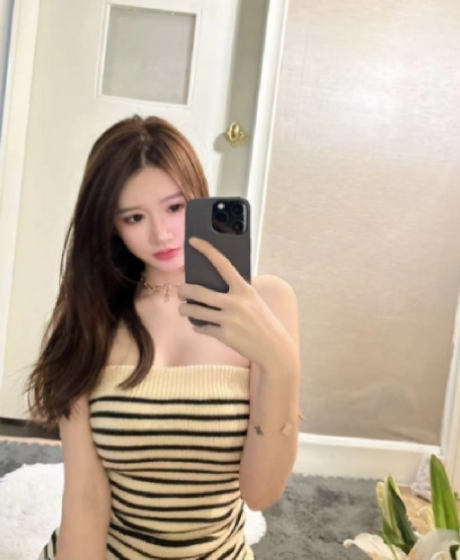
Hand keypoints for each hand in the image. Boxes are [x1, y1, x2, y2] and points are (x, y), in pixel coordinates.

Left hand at [178, 238, 288, 367]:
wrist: (273, 347)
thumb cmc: (263, 321)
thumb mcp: (254, 300)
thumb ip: (237, 292)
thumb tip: (214, 285)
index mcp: (244, 289)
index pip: (223, 264)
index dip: (206, 250)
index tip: (192, 241)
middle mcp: (235, 302)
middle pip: (199, 292)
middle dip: (184, 291)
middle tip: (180, 291)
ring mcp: (229, 319)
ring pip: (195, 311)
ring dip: (184, 310)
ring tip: (183, 309)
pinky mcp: (224, 335)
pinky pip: (202, 328)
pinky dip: (198, 326)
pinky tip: (198, 325)